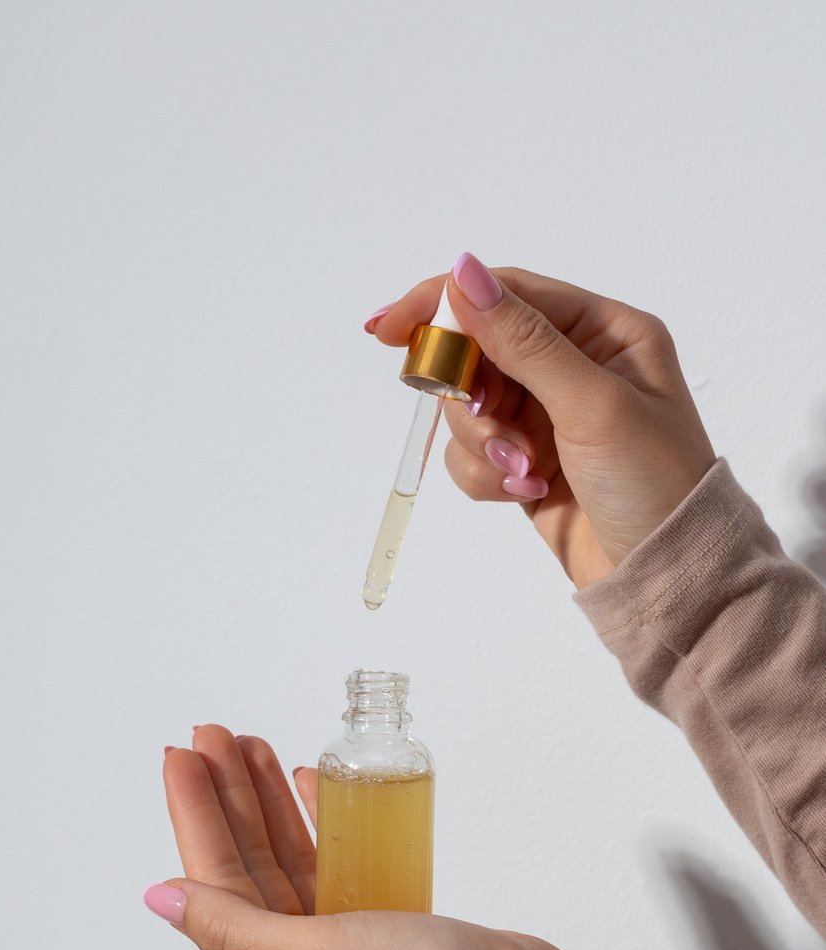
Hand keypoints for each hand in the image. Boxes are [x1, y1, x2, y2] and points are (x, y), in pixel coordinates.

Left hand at [150, 725, 586, 949]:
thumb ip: (230, 926)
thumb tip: (158, 898)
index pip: (215, 884)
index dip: (196, 814)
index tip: (183, 755)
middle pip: (247, 866)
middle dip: (228, 797)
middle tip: (213, 735)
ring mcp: (341, 947)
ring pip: (287, 858)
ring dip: (266, 802)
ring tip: (250, 747)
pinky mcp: (383, 927)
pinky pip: (332, 863)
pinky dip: (317, 822)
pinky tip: (302, 785)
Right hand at [367, 254, 715, 587]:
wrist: (663, 577)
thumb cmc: (651, 483)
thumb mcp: (591, 404)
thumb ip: (524, 340)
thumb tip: (463, 272)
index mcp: (606, 330)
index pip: (509, 294)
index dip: (444, 304)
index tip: (388, 329)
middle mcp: (576, 364)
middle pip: (479, 351)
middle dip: (472, 395)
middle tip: (487, 422)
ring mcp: (548, 415)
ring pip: (469, 407)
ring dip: (484, 443)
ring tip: (524, 473)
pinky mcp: (527, 462)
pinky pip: (473, 452)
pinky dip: (486, 474)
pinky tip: (524, 493)